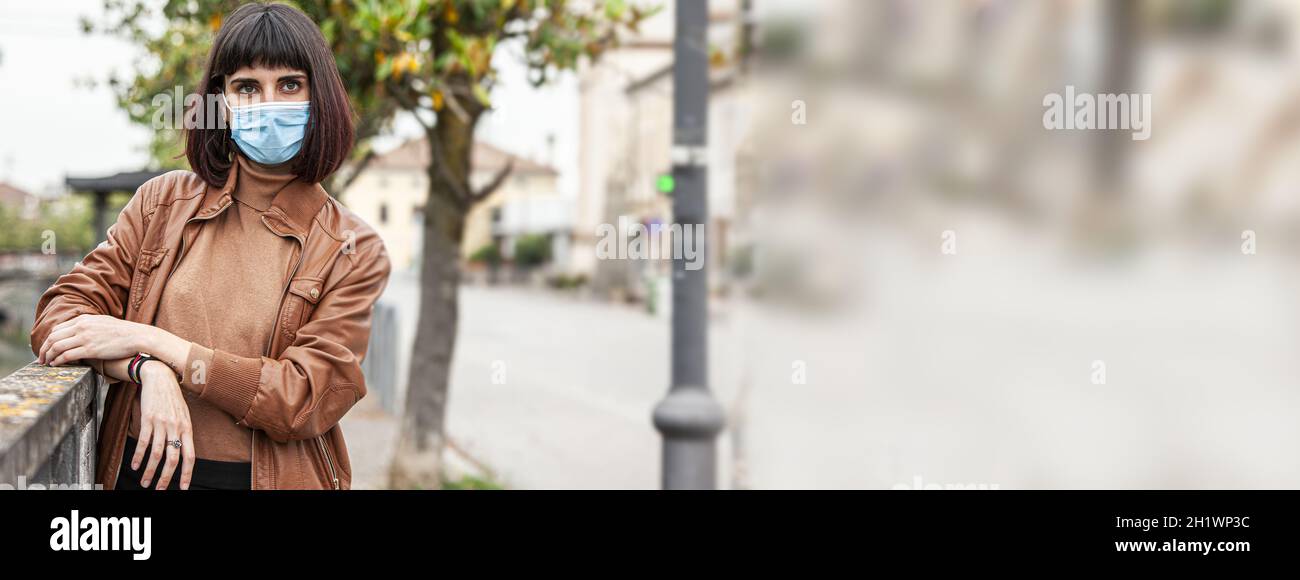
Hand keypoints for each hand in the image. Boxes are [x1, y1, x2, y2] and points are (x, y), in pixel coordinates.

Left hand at [39, 314, 152, 366]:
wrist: (138, 336)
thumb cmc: (124, 332)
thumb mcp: (104, 322)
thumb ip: (90, 325)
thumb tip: (82, 331)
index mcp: (84, 319)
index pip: (58, 329)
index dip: (49, 339)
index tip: (47, 348)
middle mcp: (82, 327)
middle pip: (53, 337)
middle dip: (44, 349)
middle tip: (41, 358)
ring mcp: (85, 338)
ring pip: (57, 346)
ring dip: (48, 356)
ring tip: (46, 363)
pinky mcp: (91, 350)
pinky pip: (67, 355)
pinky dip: (58, 360)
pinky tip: (56, 365)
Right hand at [132, 361, 194, 489]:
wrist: (161, 377)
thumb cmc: (173, 398)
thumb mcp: (184, 415)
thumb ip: (184, 433)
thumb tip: (183, 453)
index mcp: (187, 429)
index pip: (190, 457)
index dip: (187, 474)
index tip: (183, 488)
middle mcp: (176, 428)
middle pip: (173, 459)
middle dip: (166, 478)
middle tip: (160, 490)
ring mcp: (162, 424)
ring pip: (157, 454)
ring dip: (150, 471)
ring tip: (144, 482)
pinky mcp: (148, 419)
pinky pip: (144, 442)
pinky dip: (138, 456)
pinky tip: (134, 466)